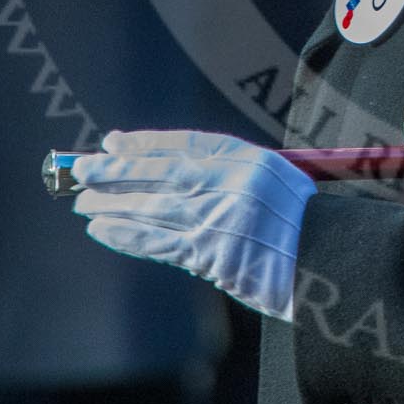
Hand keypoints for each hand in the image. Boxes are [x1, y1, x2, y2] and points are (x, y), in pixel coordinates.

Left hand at [72, 129, 316, 321]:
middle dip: (116, 171)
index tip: (112, 142)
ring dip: (112, 205)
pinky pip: (158, 242)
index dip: (143, 143)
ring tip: (82, 203)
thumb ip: (223, 166)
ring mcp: (219, 221)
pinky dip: (126, 235)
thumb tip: (162, 157)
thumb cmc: (294, 218)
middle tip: (79, 169)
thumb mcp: (267, 177)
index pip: (184, 144)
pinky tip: (101, 230)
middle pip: (160, 173)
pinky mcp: (210, 255)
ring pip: (152, 208)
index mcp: (247, 159)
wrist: (324, 260)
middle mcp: (230, 184)